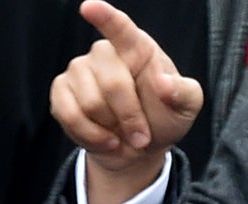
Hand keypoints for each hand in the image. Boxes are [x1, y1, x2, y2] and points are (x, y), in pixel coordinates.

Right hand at [51, 1, 203, 203]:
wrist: (137, 147)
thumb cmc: (162, 117)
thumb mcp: (186, 106)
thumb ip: (183, 92)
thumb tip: (163, 84)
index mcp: (137, 47)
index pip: (120, 28)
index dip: (105, 17)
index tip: (89, 7)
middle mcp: (104, 53)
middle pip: (111, 84)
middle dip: (129, 117)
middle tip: (142, 136)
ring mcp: (79, 71)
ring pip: (89, 104)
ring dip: (110, 130)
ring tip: (121, 135)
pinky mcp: (61, 92)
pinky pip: (69, 116)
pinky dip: (90, 136)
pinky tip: (104, 139)